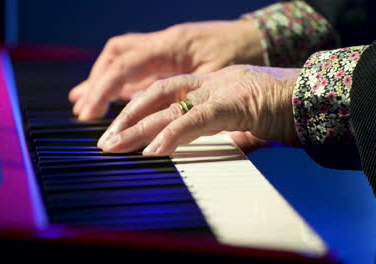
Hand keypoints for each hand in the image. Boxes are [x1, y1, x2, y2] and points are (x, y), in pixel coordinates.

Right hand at [69, 19, 263, 119]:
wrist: (260, 37)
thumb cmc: (247, 54)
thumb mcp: (225, 76)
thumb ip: (198, 100)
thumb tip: (173, 131)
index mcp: (173, 45)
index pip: (127, 65)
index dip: (104, 89)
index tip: (89, 113)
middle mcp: (164, 43)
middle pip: (117, 57)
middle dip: (97, 84)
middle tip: (84, 113)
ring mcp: (164, 49)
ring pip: (122, 59)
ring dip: (103, 80)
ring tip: (86, 104)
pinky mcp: (167, 59)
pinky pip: (136, 68)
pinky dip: (120, 84)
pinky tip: (110, 100)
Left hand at [97, 65, 301, 154]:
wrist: (316, 99)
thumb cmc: (285, 112)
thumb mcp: (245, 124)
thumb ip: (224, 134)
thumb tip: (209, 150)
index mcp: (210, 87)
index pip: (166, 94)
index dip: (139, 110)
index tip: (120, 130)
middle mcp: (210, 84)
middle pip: (157, 97)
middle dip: (127, 119)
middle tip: (105, 142)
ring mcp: (220, 90)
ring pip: (168, 105)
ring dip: (137, 128)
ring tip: (113, 145)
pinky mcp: (234, 103)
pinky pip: (196, 119)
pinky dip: (172, 135)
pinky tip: (153, 150)